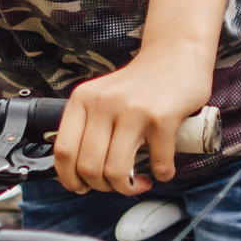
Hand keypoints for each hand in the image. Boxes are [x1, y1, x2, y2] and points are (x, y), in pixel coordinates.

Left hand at [53, 49, 212, 194]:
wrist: (176, 53)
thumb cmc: (139, 83)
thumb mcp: (102, 96)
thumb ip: (87, 125)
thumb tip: (78, 173)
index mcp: (84, 99)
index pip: (63, 150)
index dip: (69, 178)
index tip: (82, 187)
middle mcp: (105, 103)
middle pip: (89, 166)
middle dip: (103, 186)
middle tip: (117, 184)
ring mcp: (134, 110)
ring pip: (116, 170)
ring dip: (128, 188)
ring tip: (138, 183)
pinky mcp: (163, 117)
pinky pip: (158, 162)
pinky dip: (162, 174)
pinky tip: (163, 170)